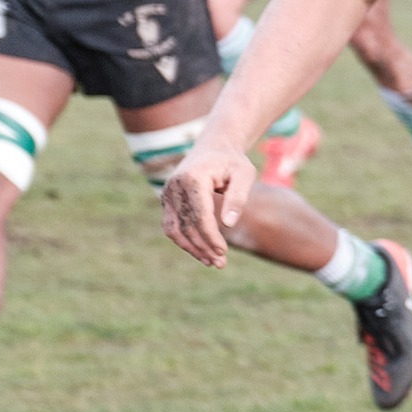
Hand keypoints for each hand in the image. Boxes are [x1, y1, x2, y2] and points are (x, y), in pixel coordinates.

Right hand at [160, 142, 257, 266]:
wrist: (214, 147)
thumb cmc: (233, 161)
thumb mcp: (244, 174)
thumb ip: (238, 197)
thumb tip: (228, 224)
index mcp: (193, 178)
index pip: (199, 216)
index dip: (210, 237)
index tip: (223, 252)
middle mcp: (175, 186)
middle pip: (187, 225)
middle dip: (203, 247)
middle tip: (220, 263)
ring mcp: (167, 193)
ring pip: (175, 229)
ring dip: (192, 249)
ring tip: (212, 262)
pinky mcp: (167, 200)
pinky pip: (172, 225)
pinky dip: (184, 241)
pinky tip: (201, 251)